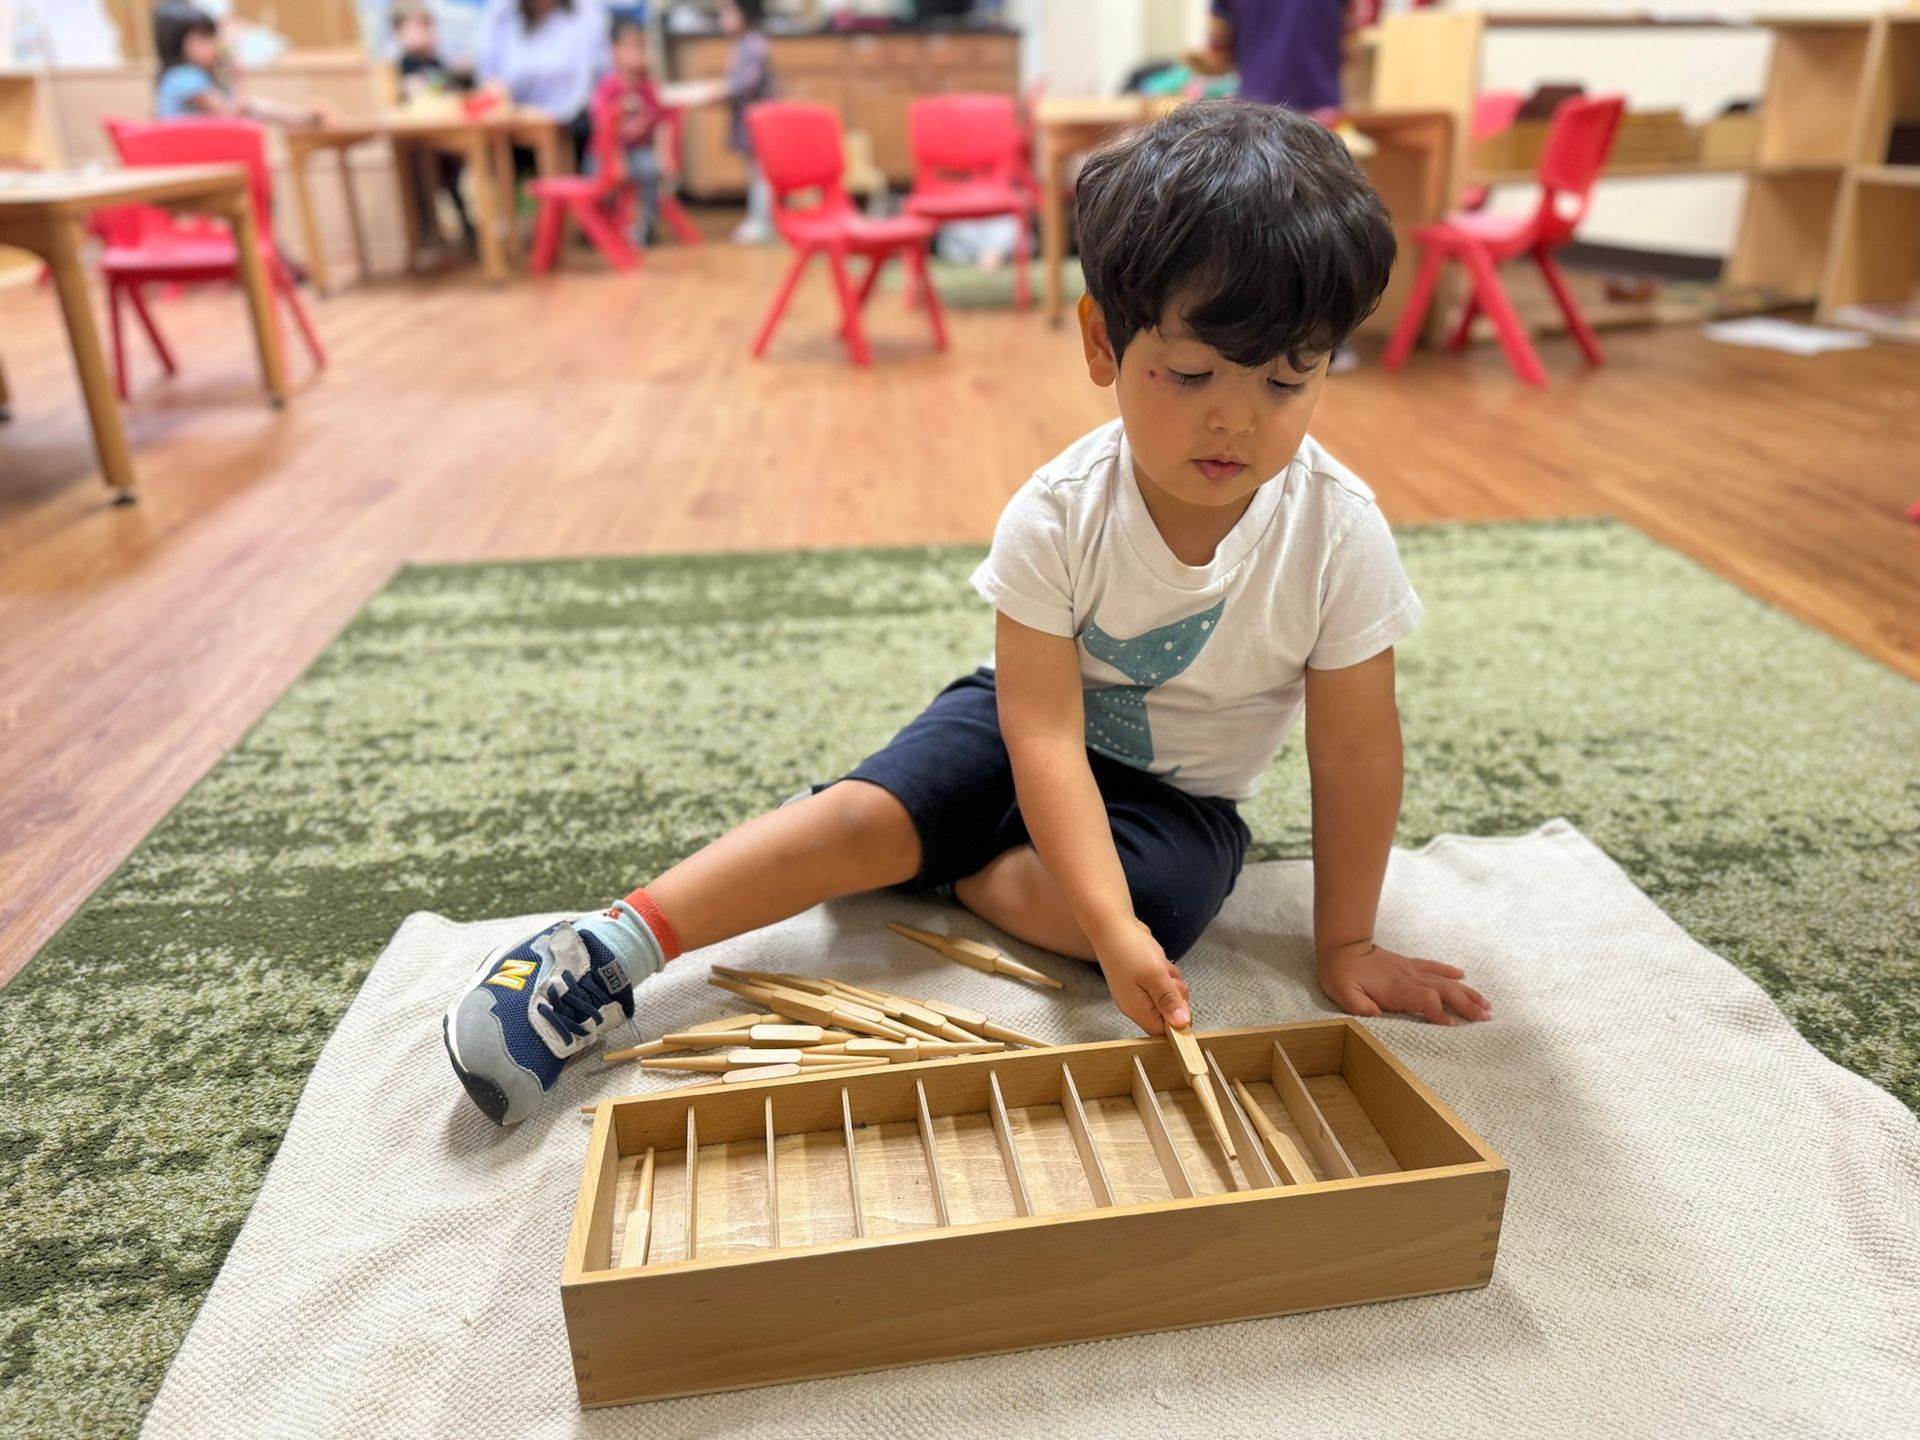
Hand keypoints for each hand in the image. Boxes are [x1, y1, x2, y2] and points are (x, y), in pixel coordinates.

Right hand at [1094, 918, 1190, 1034]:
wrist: (1112, 925)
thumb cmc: (1129, 949)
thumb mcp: (1154, 976)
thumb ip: (1169, 1001)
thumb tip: (1182, 1024)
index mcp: (1137, 1009)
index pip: (1163, 1030)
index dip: (1177, 1020)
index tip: (1181, 1001)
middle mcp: (1137, 1004)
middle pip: (1169, 1014)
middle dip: (1177, 996)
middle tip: (1168, 979)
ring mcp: (1139, 991)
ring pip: (1170, 996)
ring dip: (1172, 982)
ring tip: (1161, 966)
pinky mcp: (1143, 979)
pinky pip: (1164, 982)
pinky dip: (1167, 973)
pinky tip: (1158, 961)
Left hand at [1317, 941, 1490, 1025]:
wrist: (1342, 946)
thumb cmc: (1341, 974)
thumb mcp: (1343, 994)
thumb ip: (1360, 1007)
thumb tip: (1376, 1017)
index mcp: (1396, 989)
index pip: (1426, 1000)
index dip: (1440, 1013)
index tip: (1453, 1026)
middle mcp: (1409, 978)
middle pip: (1445, 990)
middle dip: (1466, 1005)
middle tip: (1486, 1018)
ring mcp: (1411, 970)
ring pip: (1445, 980)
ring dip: (1466, 992)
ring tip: (1485, 1004)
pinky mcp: (1408, 964)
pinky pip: (1433, 966)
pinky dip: (1449, 970)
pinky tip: (1463, 975)